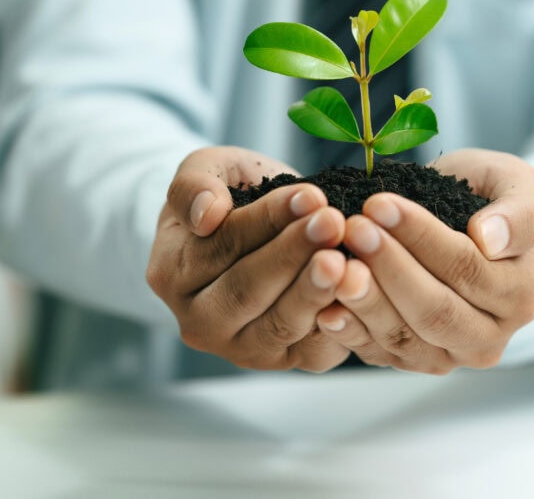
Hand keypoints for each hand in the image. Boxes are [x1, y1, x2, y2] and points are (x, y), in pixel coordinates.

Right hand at [146, 146, 351, 370]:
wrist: (259, 233)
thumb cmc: (234, 198)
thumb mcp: (207, 172)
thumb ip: (195, 184)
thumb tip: (206, 216)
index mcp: (172, 274)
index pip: (222, 246)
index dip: (267, 221)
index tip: (309, 196)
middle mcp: (200, 321)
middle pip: (247, 291)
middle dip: (294, 255)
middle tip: (333, 223)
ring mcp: (242, 348)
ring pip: (280, 324)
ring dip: (316, 291)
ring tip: (346, 259)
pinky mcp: (287, 361)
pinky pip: (314, 350)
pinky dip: (340, 323)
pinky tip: (360, 292)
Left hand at [316, 149, 533, 372]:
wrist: (471, 228)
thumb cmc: (492, 200)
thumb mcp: (518, 186)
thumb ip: (518, 213)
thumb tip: (490, 239)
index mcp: (521, 295)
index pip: (467, 267)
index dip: (421, 237)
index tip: (380, 204)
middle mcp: (490, 336)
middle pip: (435, 310)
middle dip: (389, 267)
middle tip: (353, 229)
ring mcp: (450, 355)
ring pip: (403, 336)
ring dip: (364, 299)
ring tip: (333, 262)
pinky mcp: (413, 361)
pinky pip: (379, 352)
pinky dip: (350, 331)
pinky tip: (325, 306)